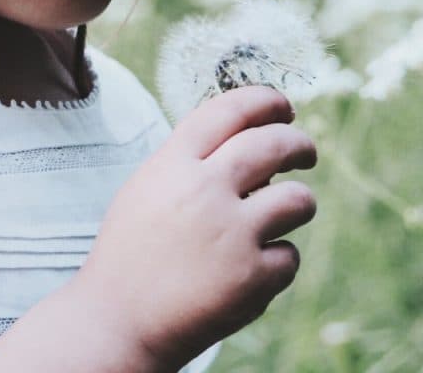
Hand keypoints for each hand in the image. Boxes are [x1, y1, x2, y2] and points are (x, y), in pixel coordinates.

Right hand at [74, 85, 317, 369]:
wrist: (117, 322)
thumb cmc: (131, 254)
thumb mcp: (146, 190)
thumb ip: (190, 163)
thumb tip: (250, 141)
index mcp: (173, 165)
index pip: (230, 110)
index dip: (265, 100)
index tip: (283, 106)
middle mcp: (204, 191)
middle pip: (274, 144)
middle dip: (299, 144)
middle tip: (306, 152)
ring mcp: (231, 234)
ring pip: (298, 199)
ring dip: (301, 203)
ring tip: (292, 211)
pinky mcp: (251, 278)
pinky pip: (289, 256)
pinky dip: (278, 262)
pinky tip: (256, 269)